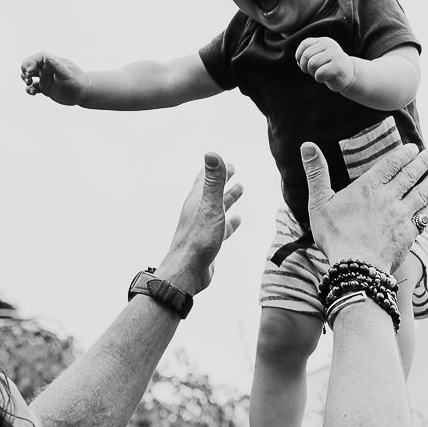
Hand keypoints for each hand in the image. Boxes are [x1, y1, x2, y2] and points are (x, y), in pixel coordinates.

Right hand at [20, 52, 89, 105]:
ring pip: (30, 76)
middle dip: (25, 69)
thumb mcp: (68, 74)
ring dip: (25, 78)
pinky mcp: (45, 88)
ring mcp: (45, 78)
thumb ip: (57, 66)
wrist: (83, 93)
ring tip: (29, 83)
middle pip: (31, 64)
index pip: (39, 57)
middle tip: (27, 77)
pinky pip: (33, 87)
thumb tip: (47, 57)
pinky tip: (32, 92)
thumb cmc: (78, 81)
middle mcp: (48, 69)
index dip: (31, 62)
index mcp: (53, 62)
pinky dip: (29, 89)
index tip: (29, 70)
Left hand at [157, 153, 242, 292]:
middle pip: (212, 191)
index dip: (216, 168)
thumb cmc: (198, 240)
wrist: (187, 272)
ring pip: (218, 208)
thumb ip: (213, 181)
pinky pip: (222, 227)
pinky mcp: (209, 242)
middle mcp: (198, 211)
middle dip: (223, 180)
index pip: (205, 178)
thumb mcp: (210, 207)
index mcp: (197, 200)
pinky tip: (238, 221)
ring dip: (229, 198)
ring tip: (240, 190)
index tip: (225, 160)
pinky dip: (231, 221)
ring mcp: (203, 227)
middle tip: (234, 170)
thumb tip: (212, 153)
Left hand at [296, 37, 356, 92]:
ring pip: (312, 63)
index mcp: (324, 41)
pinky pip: (319, 73)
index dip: (299, 56)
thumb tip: (298, 59)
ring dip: (313, 72)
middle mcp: (330, 44)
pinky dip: (319, 78)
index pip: (305, 44)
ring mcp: (335, 54)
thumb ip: (308, 54)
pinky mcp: (338, 66)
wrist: (350, 75)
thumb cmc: (330, 67)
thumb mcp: (319, 56)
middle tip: (313, 71)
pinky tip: (326, 77)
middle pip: (306, 55)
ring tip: (320, 73)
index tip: (304, 65)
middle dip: (305, 67)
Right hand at [302, 142, 427, 270]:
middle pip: (411, 175)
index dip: (404, 154)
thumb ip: (317, 174)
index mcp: (368, 187)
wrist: (356, 267)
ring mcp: (402, 216)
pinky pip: (426, 215)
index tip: (413, 148)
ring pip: (422, 193)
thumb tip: (307, 145)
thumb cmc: (334, 235)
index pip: (391, 163)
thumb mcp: (319, 203)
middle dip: (423, 162)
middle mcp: (389, 198)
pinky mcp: (409, 233)